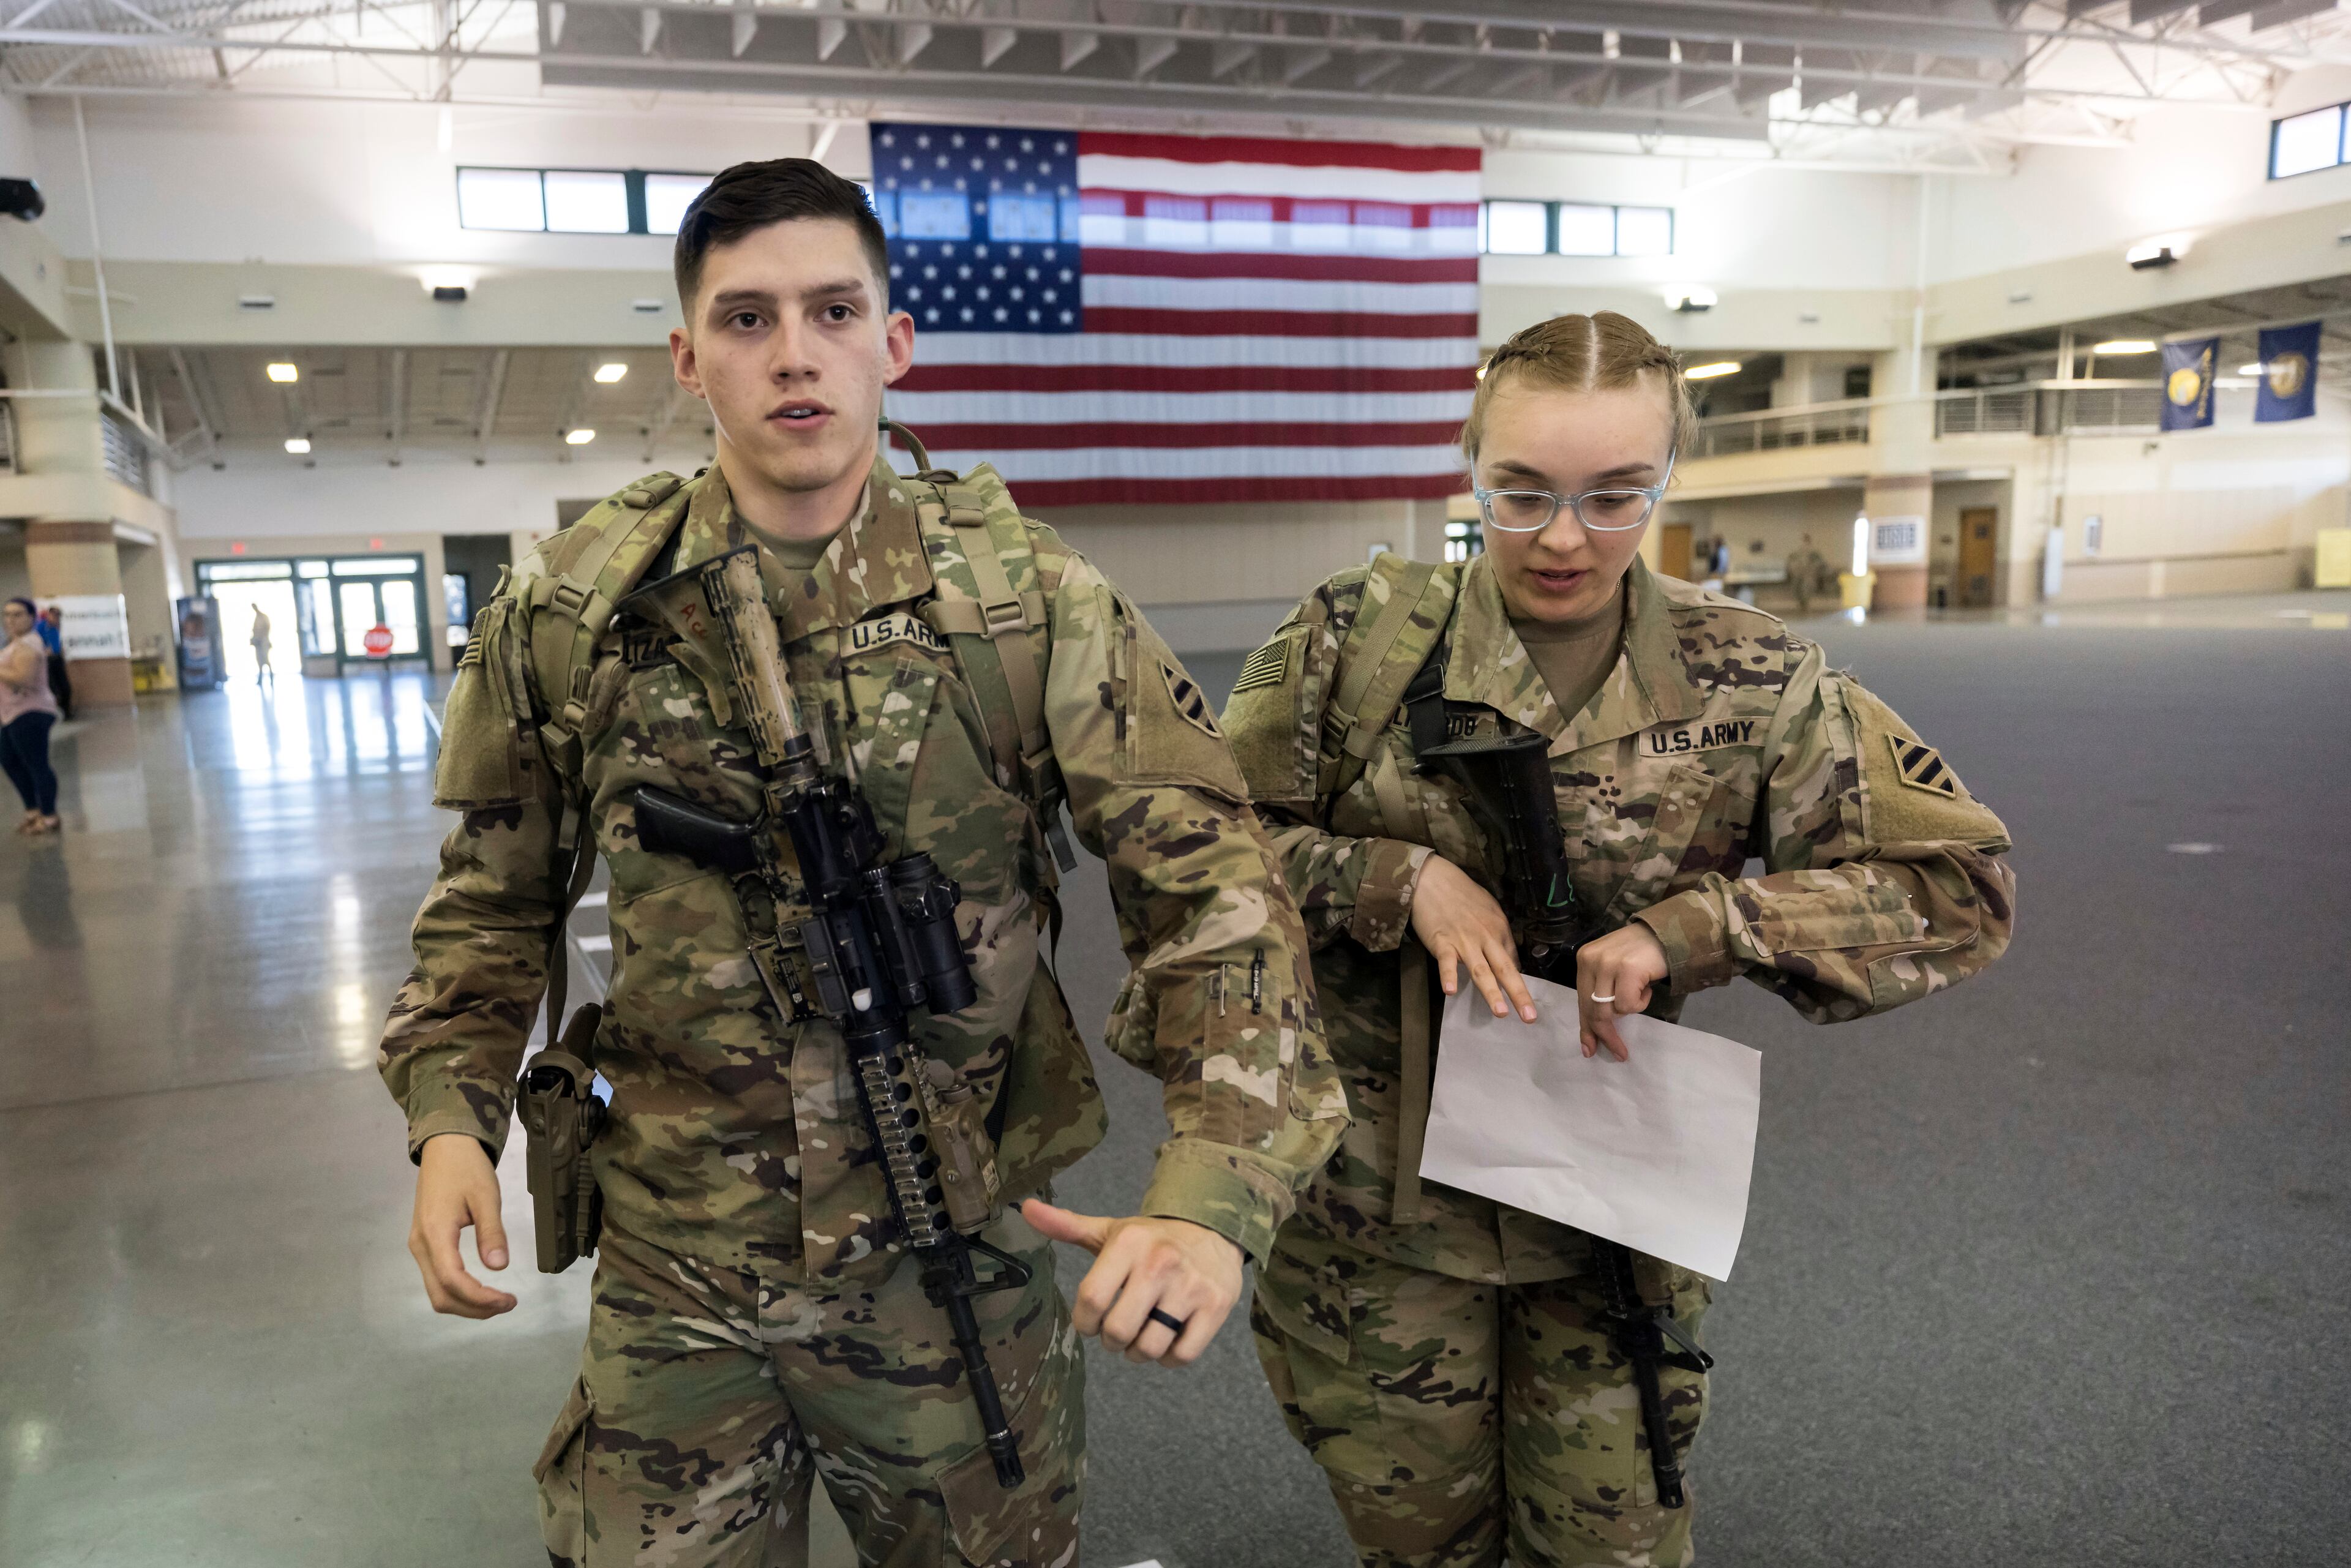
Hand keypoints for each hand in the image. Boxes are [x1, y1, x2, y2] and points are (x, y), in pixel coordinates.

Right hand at [408, 1131, 517, 1318]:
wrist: (445, 1147)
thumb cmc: (467, 1168)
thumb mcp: (486, 1196)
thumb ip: (492, 1232)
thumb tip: (499, 1266)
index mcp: (435, 1234)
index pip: (453, 1280)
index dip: (480, 1298)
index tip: (508, 1301)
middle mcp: (421, 1246)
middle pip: (441, 1295)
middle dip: (474, 1308)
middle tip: (507, 1304)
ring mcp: (419, 1246)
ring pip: (436, 1291)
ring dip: (466, 1303)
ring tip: (497, 1301)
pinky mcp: (424, 1244)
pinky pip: (436, 1279)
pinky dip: (458, 1292)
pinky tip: (480, 1289)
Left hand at [1020, 1200, 1242, 1367]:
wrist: (1215, 1231)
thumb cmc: (1153, 1239)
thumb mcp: (1112, 1230)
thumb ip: (1068, 1225)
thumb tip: (1026, 1208)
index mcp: (1129, 1243)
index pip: (1091, 1300)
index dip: (1084, 1322)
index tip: (1090, 1321)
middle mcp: (1160, 1263)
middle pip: (1118, 1330)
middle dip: (1111, 1341)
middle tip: (1117, 1333)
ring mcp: (1191, 1286)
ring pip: (1149, 1348)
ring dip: (1138, 1352)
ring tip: (1141, 1337)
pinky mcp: (1216, 1307)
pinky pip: (1182, 1355)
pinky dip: (1169, 1357)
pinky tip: (1167, 1340)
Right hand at [1408, 856, 1536, 1022]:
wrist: (1432, 879)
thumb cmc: (1460, 893)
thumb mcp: (1487, 908)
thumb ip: (1496, 931)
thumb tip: (1505, 955)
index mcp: (1499, 928)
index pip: (1511, 961)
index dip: (1516, 982)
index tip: (1523, 1002)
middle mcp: (1486, 937)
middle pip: (1505, 969)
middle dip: (1518, 994)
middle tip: (1529, 1017)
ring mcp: (1464, 940)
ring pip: (1480, 970)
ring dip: (1491, 992)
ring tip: (1500, 1012)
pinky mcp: (1442, 942)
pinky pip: (1447, 962)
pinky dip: (1449, 975)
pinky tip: (1451, 991)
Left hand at [1574, 923, 1670, 1061]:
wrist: (1667, 933)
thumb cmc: (1641, 953)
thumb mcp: (1613, 969)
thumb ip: (1602, 992)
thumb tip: (1595, 1030)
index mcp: (1584, 960)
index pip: (1581, 1001)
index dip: (1586, 1027)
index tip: (1589, 1048)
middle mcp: (1591, 960)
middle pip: (1592, 1009)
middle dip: (1604, 1034)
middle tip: (1619, 1053)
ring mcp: (1607, 964)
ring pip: (1609, 1010)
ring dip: (1628, 1012)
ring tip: (1641, 996)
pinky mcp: (1626, 969)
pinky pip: (1628, 1005)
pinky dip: (1641, 1002)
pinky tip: (1647, 987)